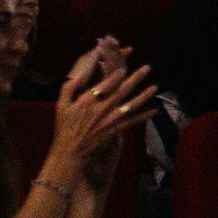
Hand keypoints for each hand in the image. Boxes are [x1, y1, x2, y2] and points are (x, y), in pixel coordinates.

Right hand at [47, 39, 159, 178]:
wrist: (71, 151)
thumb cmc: (65, 126)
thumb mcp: (61, 104)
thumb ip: (70, 87)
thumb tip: (80, 72)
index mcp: (88, 100)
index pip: (106, 83)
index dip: (117, 74)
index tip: (125, 66)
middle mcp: (102, 108)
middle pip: (122, 90)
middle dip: (136, 78)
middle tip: (148, 68)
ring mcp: (110, 120)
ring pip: (131, 105)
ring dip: (144, 95)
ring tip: (155, 87)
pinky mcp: (116, 130)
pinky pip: (133, 122)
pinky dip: (144, 116)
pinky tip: (155, 110)